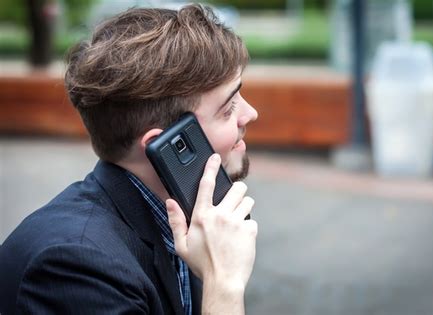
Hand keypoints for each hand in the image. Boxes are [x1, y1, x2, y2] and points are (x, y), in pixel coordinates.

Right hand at [166, 153, 257, 291]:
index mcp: (202, 216)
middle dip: (237, 191)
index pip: (206, 185)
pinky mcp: (250, 230)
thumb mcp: (181, 245)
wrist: (223, 281)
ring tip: (237, 220)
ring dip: (244, 206)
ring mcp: (237, 222)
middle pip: (237, 188)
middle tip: (233, 201)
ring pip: (248, 200)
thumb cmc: (202, 264)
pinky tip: (241, 238)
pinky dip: (248, 227)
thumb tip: (170, 202)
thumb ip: (176, 221)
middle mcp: (221, 215)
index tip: (215, 157)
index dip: (211, 167)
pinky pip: (252, 220)